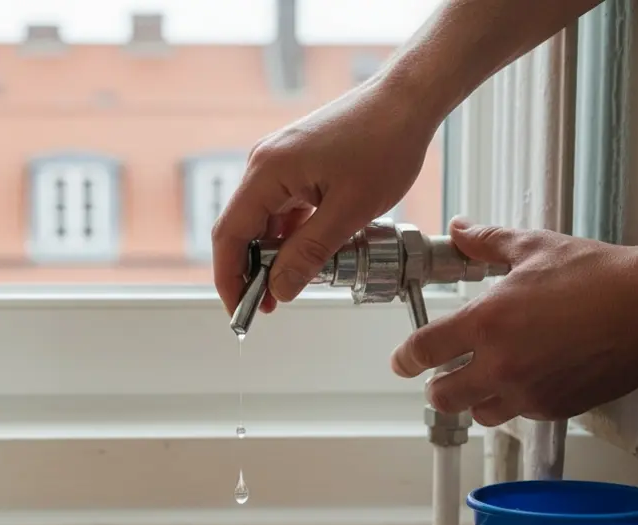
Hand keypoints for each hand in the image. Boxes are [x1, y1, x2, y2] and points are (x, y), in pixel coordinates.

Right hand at [211, 78, 438, 314]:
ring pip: (265, 220)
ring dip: (274, 255)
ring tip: (293, 285)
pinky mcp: (297, 163)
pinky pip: (284, 207)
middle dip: (252, 272)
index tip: (240, 310)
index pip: (230, 235)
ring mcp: (280, 161)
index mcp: (268, 171)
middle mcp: (265, 163)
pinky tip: (310, 254)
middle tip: (269, 306)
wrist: (408, 100)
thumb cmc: (385, 141)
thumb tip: (280, 288)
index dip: (230, 279)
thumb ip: (309, 254)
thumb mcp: (349, 212)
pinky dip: (291, 235)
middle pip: (242, 229)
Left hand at [390, 218, 637, 425]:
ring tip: (486, 379)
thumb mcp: (535, 248)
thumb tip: (462, 231)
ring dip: (475, 399)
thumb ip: (488, 242)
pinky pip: (520, 415)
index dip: (406, 358)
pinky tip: (528, 379)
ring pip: (479, 414)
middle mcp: (502, 365)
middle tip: (444, 373)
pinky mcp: (556, 408)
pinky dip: (515, 402)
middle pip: (442, 397)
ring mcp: (529, 392)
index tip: (403, 361)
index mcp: (487, 323)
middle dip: (437, 386)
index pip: (424, 351)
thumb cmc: (599, 276)